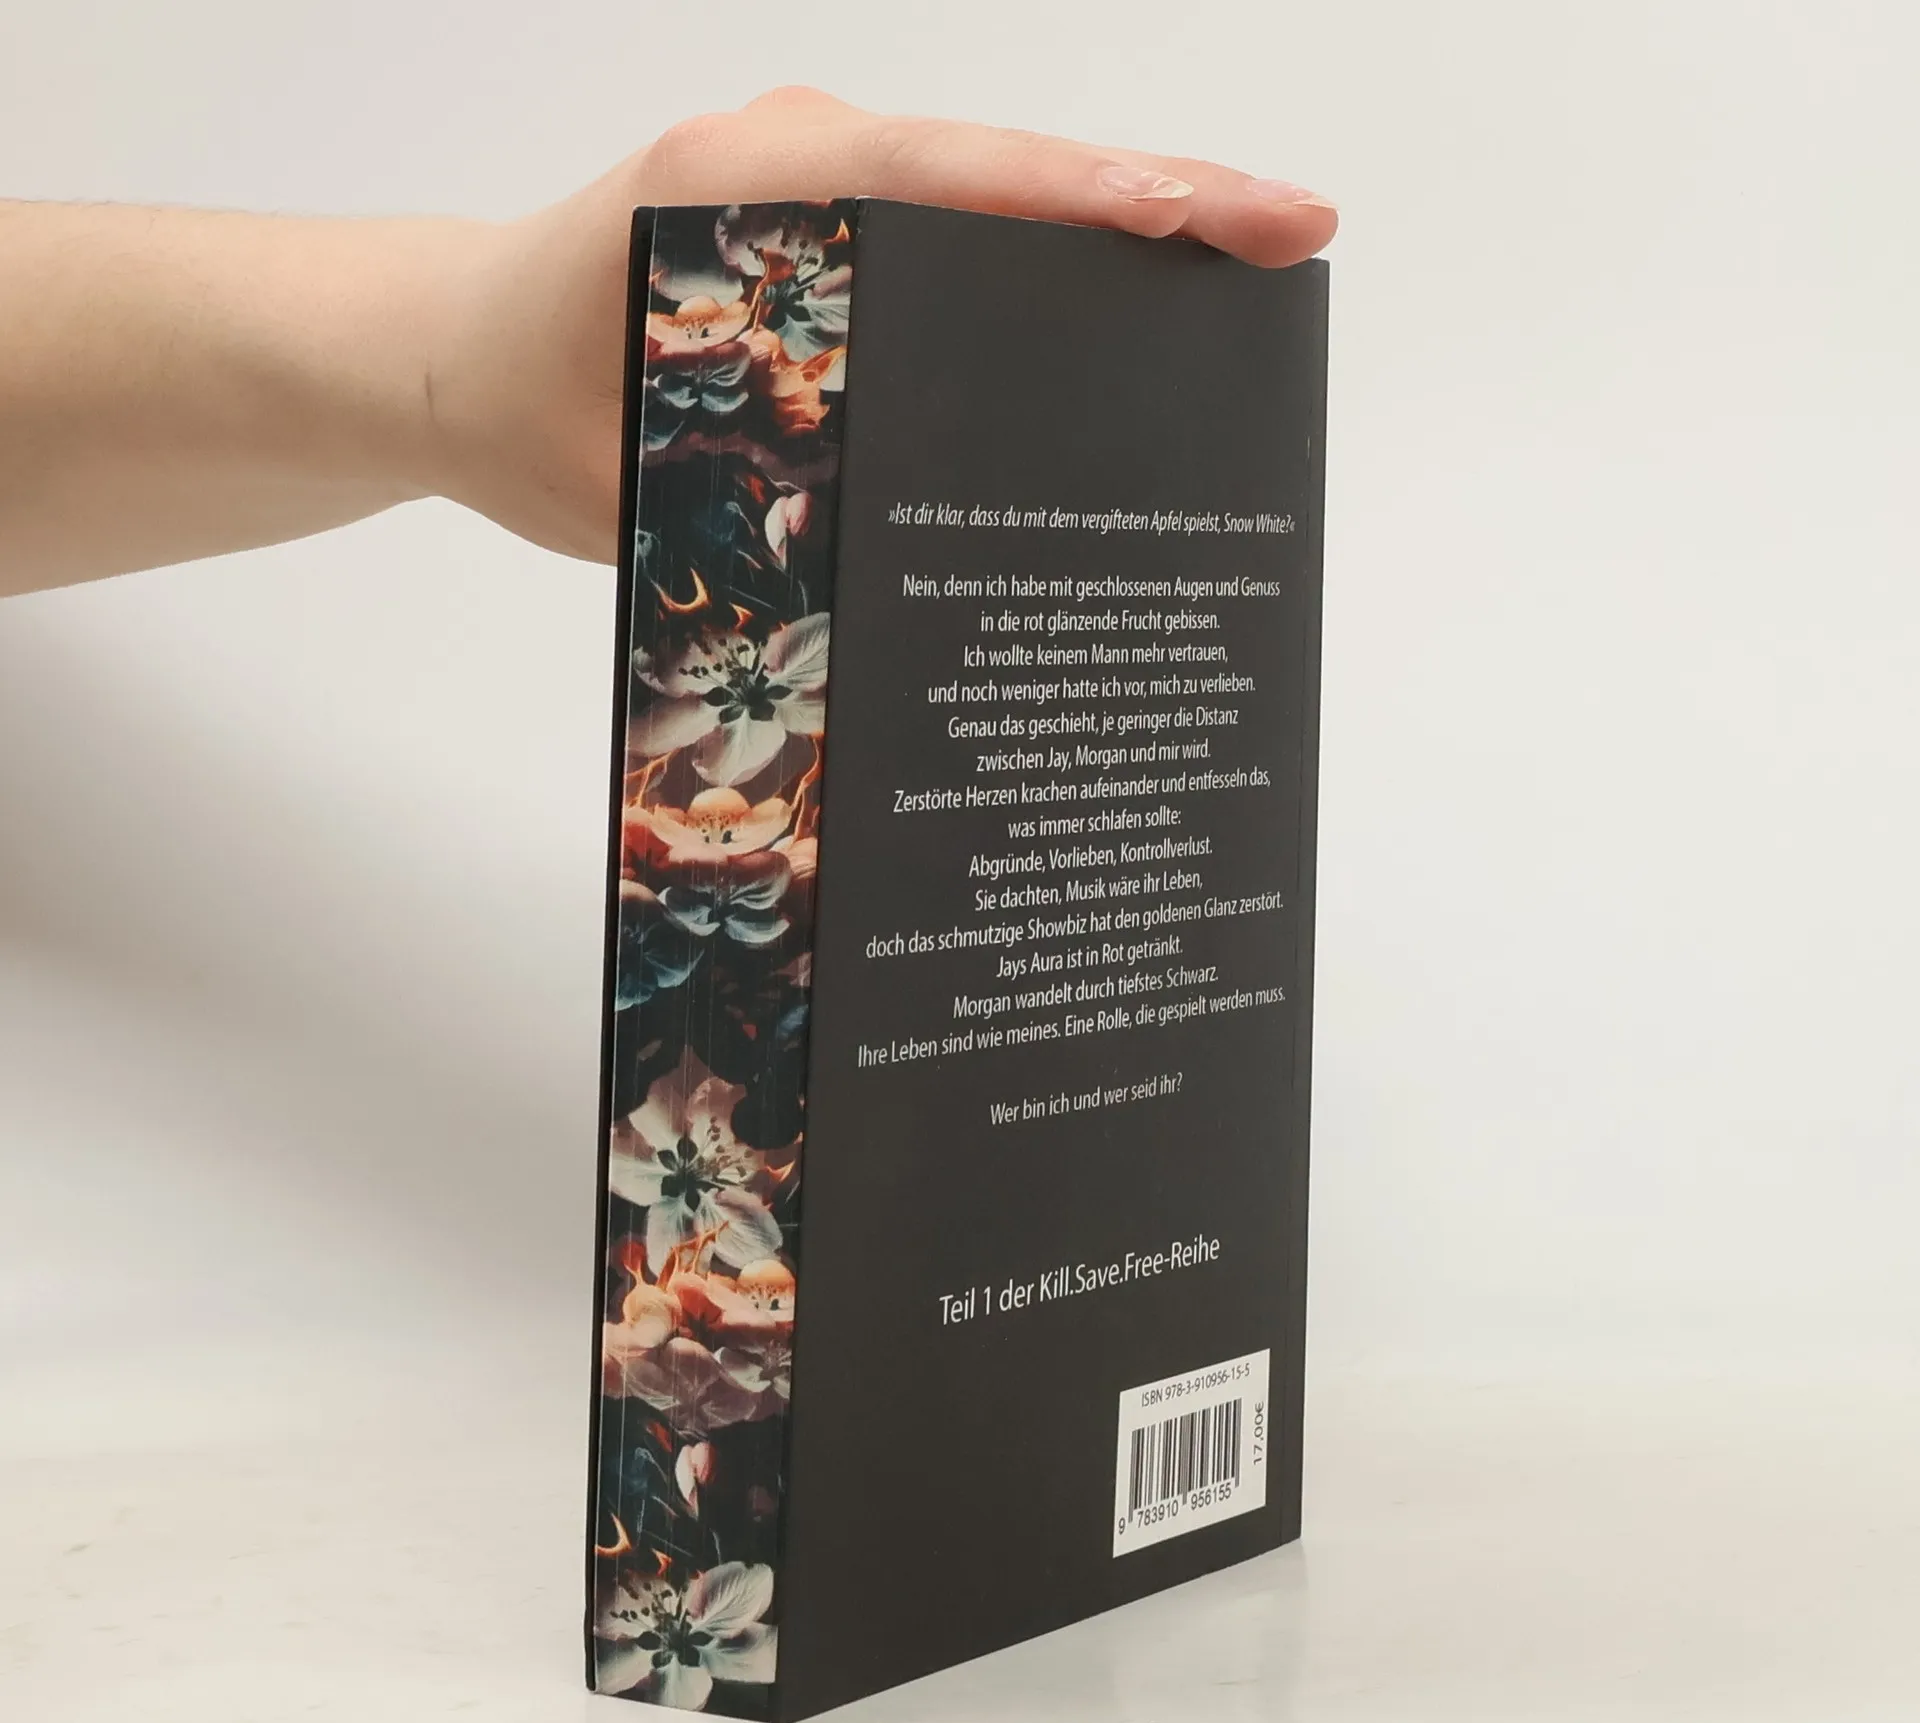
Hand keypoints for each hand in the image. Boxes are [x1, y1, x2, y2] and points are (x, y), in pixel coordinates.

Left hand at [427, 89, 1337, 565]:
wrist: (446, 356)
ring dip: (1112, 233)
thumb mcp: (630, 468)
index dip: (1101, 202)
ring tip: (1237, 276)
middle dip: (1156, 203)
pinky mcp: (825, 223)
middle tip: (1290, 236)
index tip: (1222, 216)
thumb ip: (753, 485)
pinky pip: (952, 234)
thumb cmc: (520, 405)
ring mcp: (818, 180)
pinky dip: (1040, 265)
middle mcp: (803, 158)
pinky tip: (1110, 322)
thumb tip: (913, 525)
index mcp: (754, 184)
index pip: (963, 181)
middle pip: (1009, 172)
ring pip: (993, 199)